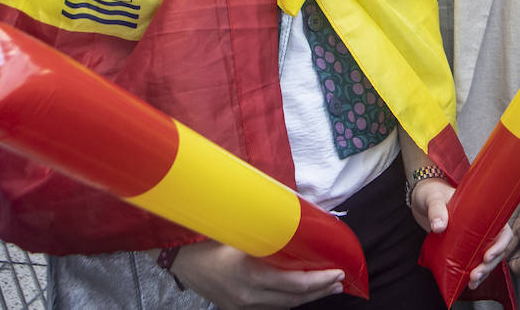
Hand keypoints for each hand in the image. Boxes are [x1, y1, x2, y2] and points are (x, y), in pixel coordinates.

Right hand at [168, 241, 343, 308]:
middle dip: (320, 290)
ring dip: (308, 297)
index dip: (320, 280)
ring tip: (327, 288)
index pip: (295, 283)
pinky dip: (288, 301)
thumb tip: (302, 218)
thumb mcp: (243, 229)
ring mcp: (240, 305)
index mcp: (250, 274)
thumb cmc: (212, 235)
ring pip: (283, 306)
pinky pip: (269, 308)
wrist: (179, 256)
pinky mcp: (235, 308)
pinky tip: (300, 293)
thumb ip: (271, 229)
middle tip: (340, 282)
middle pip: (293, 299)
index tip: (338, 271)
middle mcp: (247, 296)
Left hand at [409, 178, 512, 289]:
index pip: (502, 229)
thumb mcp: (434, 198)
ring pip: (487, 258)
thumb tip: (439, 226)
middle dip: (489, 265)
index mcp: (484, 212)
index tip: (488, 255)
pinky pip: (473, 262)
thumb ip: (436, 209)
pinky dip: (473, 274)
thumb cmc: (432, 192)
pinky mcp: (463, 247)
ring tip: (472, 282)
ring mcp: (473, 238)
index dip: (501, 244)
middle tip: (476, 274)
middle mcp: (482, 226)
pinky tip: (468, 283)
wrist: (421, 199)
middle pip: (496, 248)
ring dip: (483, 272)